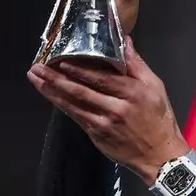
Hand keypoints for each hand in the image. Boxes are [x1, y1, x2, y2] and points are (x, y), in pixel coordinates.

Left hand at [28, 41, 189, 184]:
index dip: (79, 70)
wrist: (159, 155)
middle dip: (56, 78)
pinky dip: (61, 105)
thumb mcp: (155, 87)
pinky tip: (50, 96)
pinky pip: (76, 116)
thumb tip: (124, 40)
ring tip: (35, 78)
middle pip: (81, 90)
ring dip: (51, 91)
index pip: (101, 78)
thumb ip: (137, 64)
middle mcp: (116, 107)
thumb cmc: (159, 118)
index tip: (60, 60)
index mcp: (131, 92)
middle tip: (37, 67)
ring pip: (73, 104)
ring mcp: (104, 123)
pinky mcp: (96, 134)